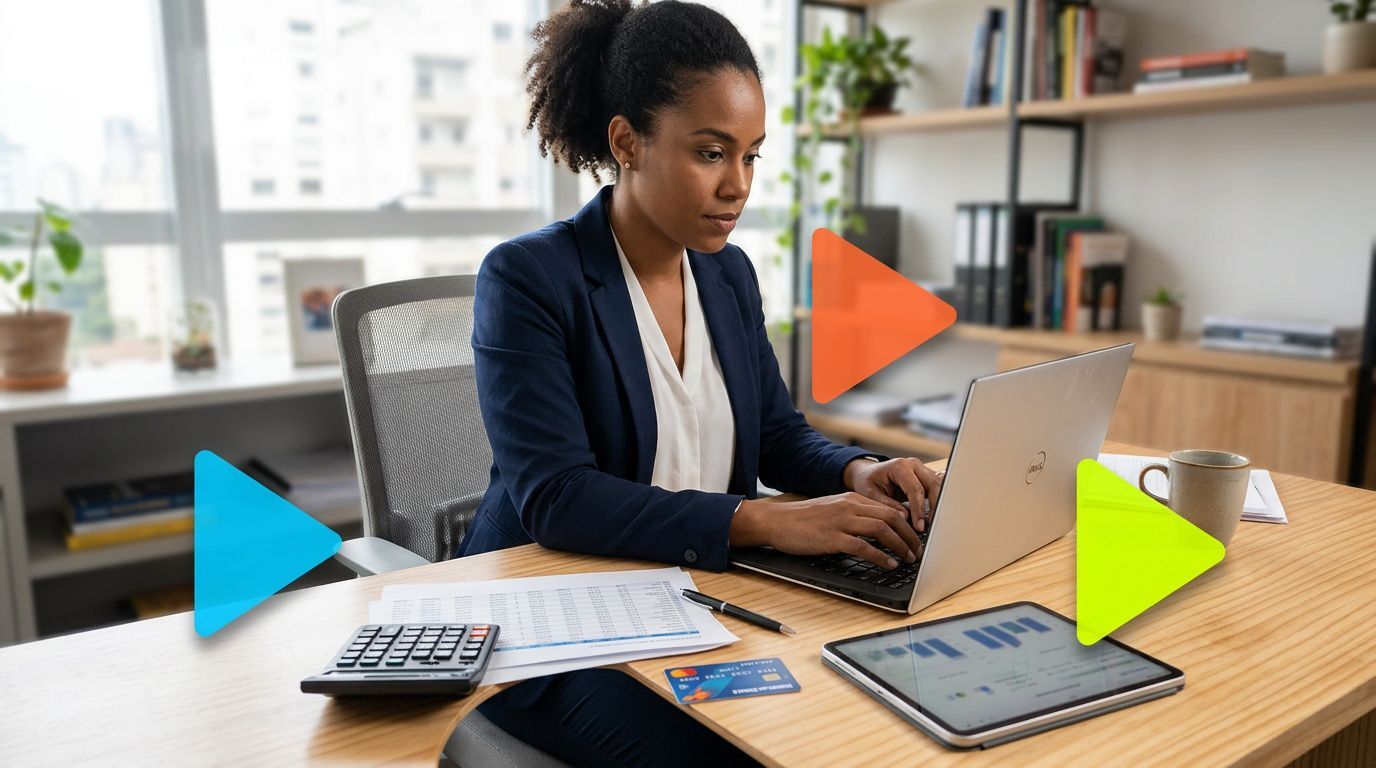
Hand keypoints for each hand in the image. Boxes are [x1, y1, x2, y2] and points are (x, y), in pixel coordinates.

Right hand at [729, 493, 922, 569]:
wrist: (777, 521)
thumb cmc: (802, 519)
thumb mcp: (832, 510)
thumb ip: (853, 515)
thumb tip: (876, 528)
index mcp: (851, 499)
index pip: (889, 508)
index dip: (907, 524)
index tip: (915, 537)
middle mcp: (850, 506)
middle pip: (891, 517)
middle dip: (910, 536)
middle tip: (918, 551)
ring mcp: (841, 521)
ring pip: (882, 529)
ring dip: (900, 545)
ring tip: (909, 559)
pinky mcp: (832, 537)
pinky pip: (864, 546)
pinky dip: (880, 556)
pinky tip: (888, 564)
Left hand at [843, 457, 944, 532]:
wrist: (866, 473)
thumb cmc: (866, 481)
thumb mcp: (869, 494)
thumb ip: (886, 505)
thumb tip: (905, 517)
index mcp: (899, 466)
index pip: (915, 489)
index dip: (919, 509)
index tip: (919, 526)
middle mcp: (914, 465)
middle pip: (934, 484)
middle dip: (936, 506)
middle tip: (932, 526)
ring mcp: (921, 470)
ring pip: (939, 486)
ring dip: (939, 505)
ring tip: (934, 524)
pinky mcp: (924, 478)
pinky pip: (936, 489)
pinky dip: (937, 503)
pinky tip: (933, 518)